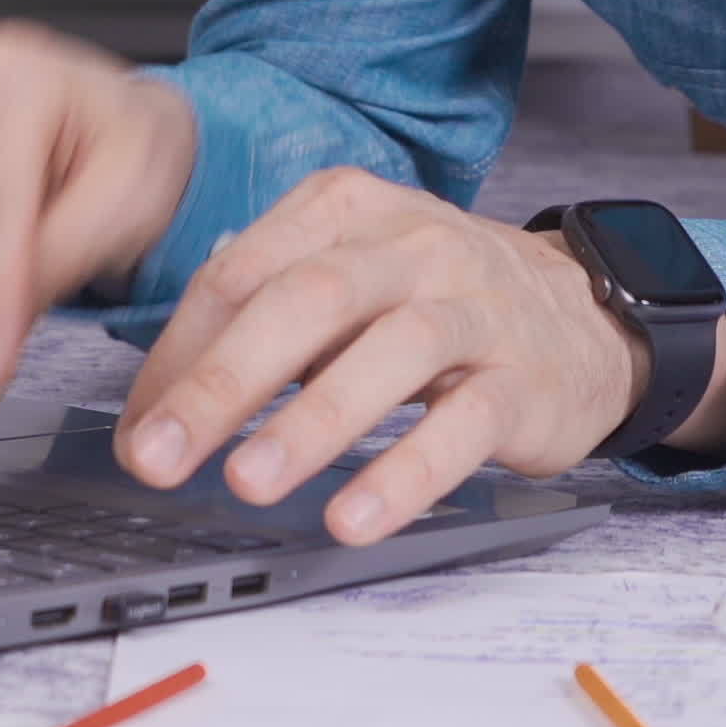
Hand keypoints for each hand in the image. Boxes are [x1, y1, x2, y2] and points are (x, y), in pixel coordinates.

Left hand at [111, 169, 705, 546]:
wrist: (586, 316)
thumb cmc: (441, 300)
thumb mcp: (350, 275)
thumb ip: (261, 312)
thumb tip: (159, 394)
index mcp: (348, 209)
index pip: (243, 273)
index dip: (180, 354)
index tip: (138, 426)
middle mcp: (412, 246)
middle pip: (306, 298)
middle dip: (222, 380)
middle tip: (160, 454)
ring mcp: (473, 308)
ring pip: (388, 353)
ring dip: (309, 422)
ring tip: (246, 483)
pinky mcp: (522, 380)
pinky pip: (463, 424)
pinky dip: (405, 473)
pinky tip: (353, 517)